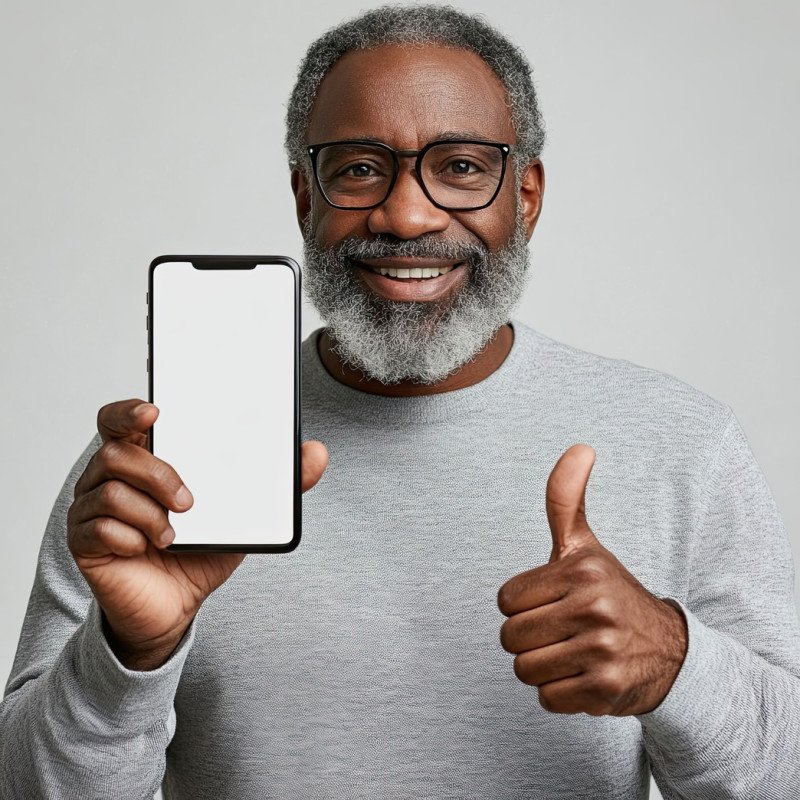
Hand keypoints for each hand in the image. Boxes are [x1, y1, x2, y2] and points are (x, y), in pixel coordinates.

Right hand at [68, 398, 328, 669]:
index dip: (130, 410)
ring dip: (150, 511)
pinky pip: (99, 527)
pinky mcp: (84, 541)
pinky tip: (148, 548)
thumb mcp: (242, 515)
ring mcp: (91, 509)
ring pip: (108, 488)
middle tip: (189, 501)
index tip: (155, 412)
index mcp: (144, 459)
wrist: (175, 607)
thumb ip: (277, 485)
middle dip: (158, 473)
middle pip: (116, 451)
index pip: (120, 419)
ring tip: (173, 532)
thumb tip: (317, 453)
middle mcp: (109, 478)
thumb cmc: (199, 551)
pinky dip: (131, 537)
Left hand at [497, 444, 686, 715]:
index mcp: (581, 571)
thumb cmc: (610, 592)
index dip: (522, 605)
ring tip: (573, 653)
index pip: (505, 600)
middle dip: (529, 639)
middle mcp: (594, 607)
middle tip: (561, 631)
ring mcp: (602, 650)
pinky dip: (560, 693)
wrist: (669, 651)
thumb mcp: (586, 546)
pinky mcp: (606, 690)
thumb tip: (580, 447)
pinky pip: (547, 699)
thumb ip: (566, 500)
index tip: (550, 603)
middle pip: (510, 638)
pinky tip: (585, 676)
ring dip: (543, 667)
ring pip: (525, 670)